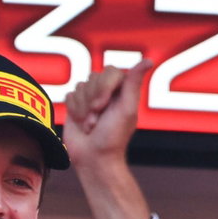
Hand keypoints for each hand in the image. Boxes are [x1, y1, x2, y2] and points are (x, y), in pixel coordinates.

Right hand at [64, 62, 154, 218]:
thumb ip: (133, 83)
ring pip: (79, 87)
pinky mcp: (75, 105)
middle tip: (97, 120)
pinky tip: (81, 123)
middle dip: (92, 101)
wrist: (93, 158)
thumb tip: (148, 60)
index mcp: (122, 89)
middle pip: (92, 78)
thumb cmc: (112, 137)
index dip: (102, 89)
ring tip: (91, 125)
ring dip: (83, 109)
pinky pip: (69, 96)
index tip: (102, 108)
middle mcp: (106, 90)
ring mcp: (90, 97)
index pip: (108, 72)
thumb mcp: (126, 109)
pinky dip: (74, 111)